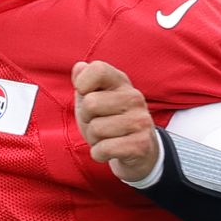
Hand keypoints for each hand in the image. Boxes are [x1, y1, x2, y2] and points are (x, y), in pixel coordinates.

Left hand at [73, 60, 159, 182]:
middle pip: (90, 104)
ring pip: (96, 129)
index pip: (98, 69)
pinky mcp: (141, 144)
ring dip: (94, 139)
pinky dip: (99, 154)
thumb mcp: (94, 99)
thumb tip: (79, 67)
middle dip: (86, 119)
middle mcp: (134, 97)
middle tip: (99, 123)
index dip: (83, 83)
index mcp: (121, 82)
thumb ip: (84, 82)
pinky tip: (111, 150)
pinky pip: (103, 149)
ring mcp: (140, 121)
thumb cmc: (110, 121)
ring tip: (107, 137)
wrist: (138, 151)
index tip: (86, 95)